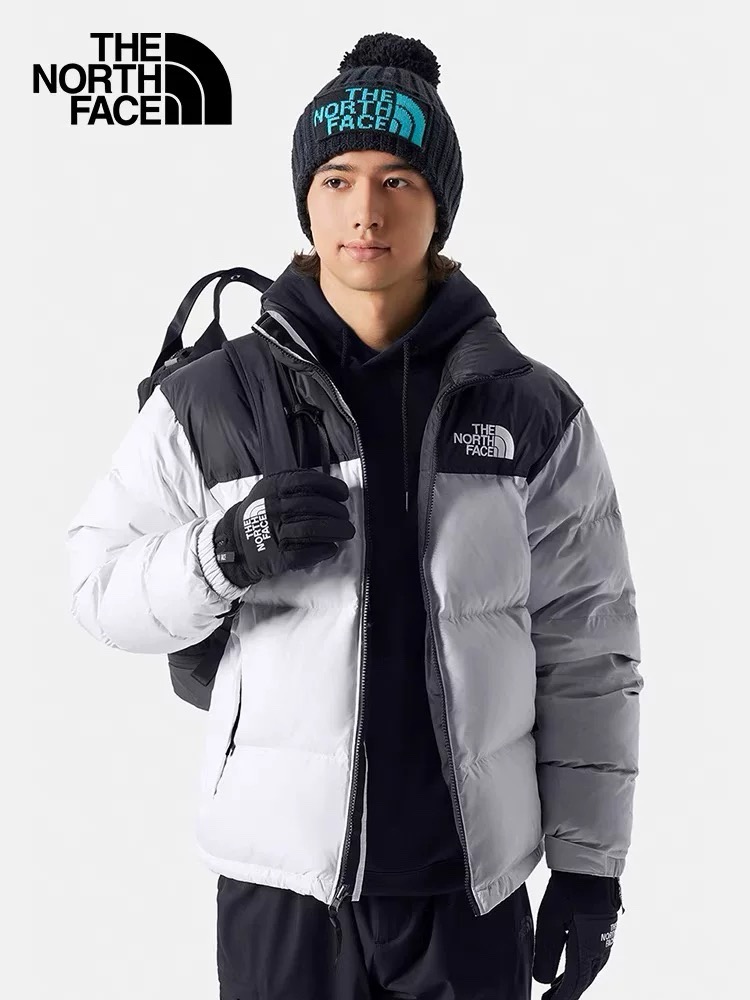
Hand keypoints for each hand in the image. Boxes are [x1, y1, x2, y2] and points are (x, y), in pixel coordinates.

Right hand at [213, 469, 355, 587]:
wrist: (236, 543)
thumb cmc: (261, 513)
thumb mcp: (269, 490)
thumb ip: (294, 483)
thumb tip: (330, 485)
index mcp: (272, 488)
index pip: (306, 481)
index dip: (330, 486)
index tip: (343, 493)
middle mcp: (272, 508)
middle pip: (314, 506)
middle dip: (337, 511)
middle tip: (345, 516)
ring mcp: (273, 532)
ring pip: (312, 529)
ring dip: (336, 530)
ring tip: (347, 531)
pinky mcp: (276, 556)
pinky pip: (304, 553)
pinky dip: (322, 550)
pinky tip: (331, 548)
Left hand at [533, 870, 621, 998]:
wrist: (589, 864)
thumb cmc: (569, 889)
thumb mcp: (550, 920)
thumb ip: (547, 953)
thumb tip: (542, 981)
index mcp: (588, 949)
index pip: (575, 983)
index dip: (561, 996)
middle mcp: (601, 948)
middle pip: (584, 979)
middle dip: (568, 991)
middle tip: (550, 999)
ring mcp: (605, 938)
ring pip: (591, 968)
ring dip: (575, 980)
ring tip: (559, 987)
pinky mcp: (604, 927)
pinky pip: (595, 956)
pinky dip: (583, 966)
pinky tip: (575, 964)